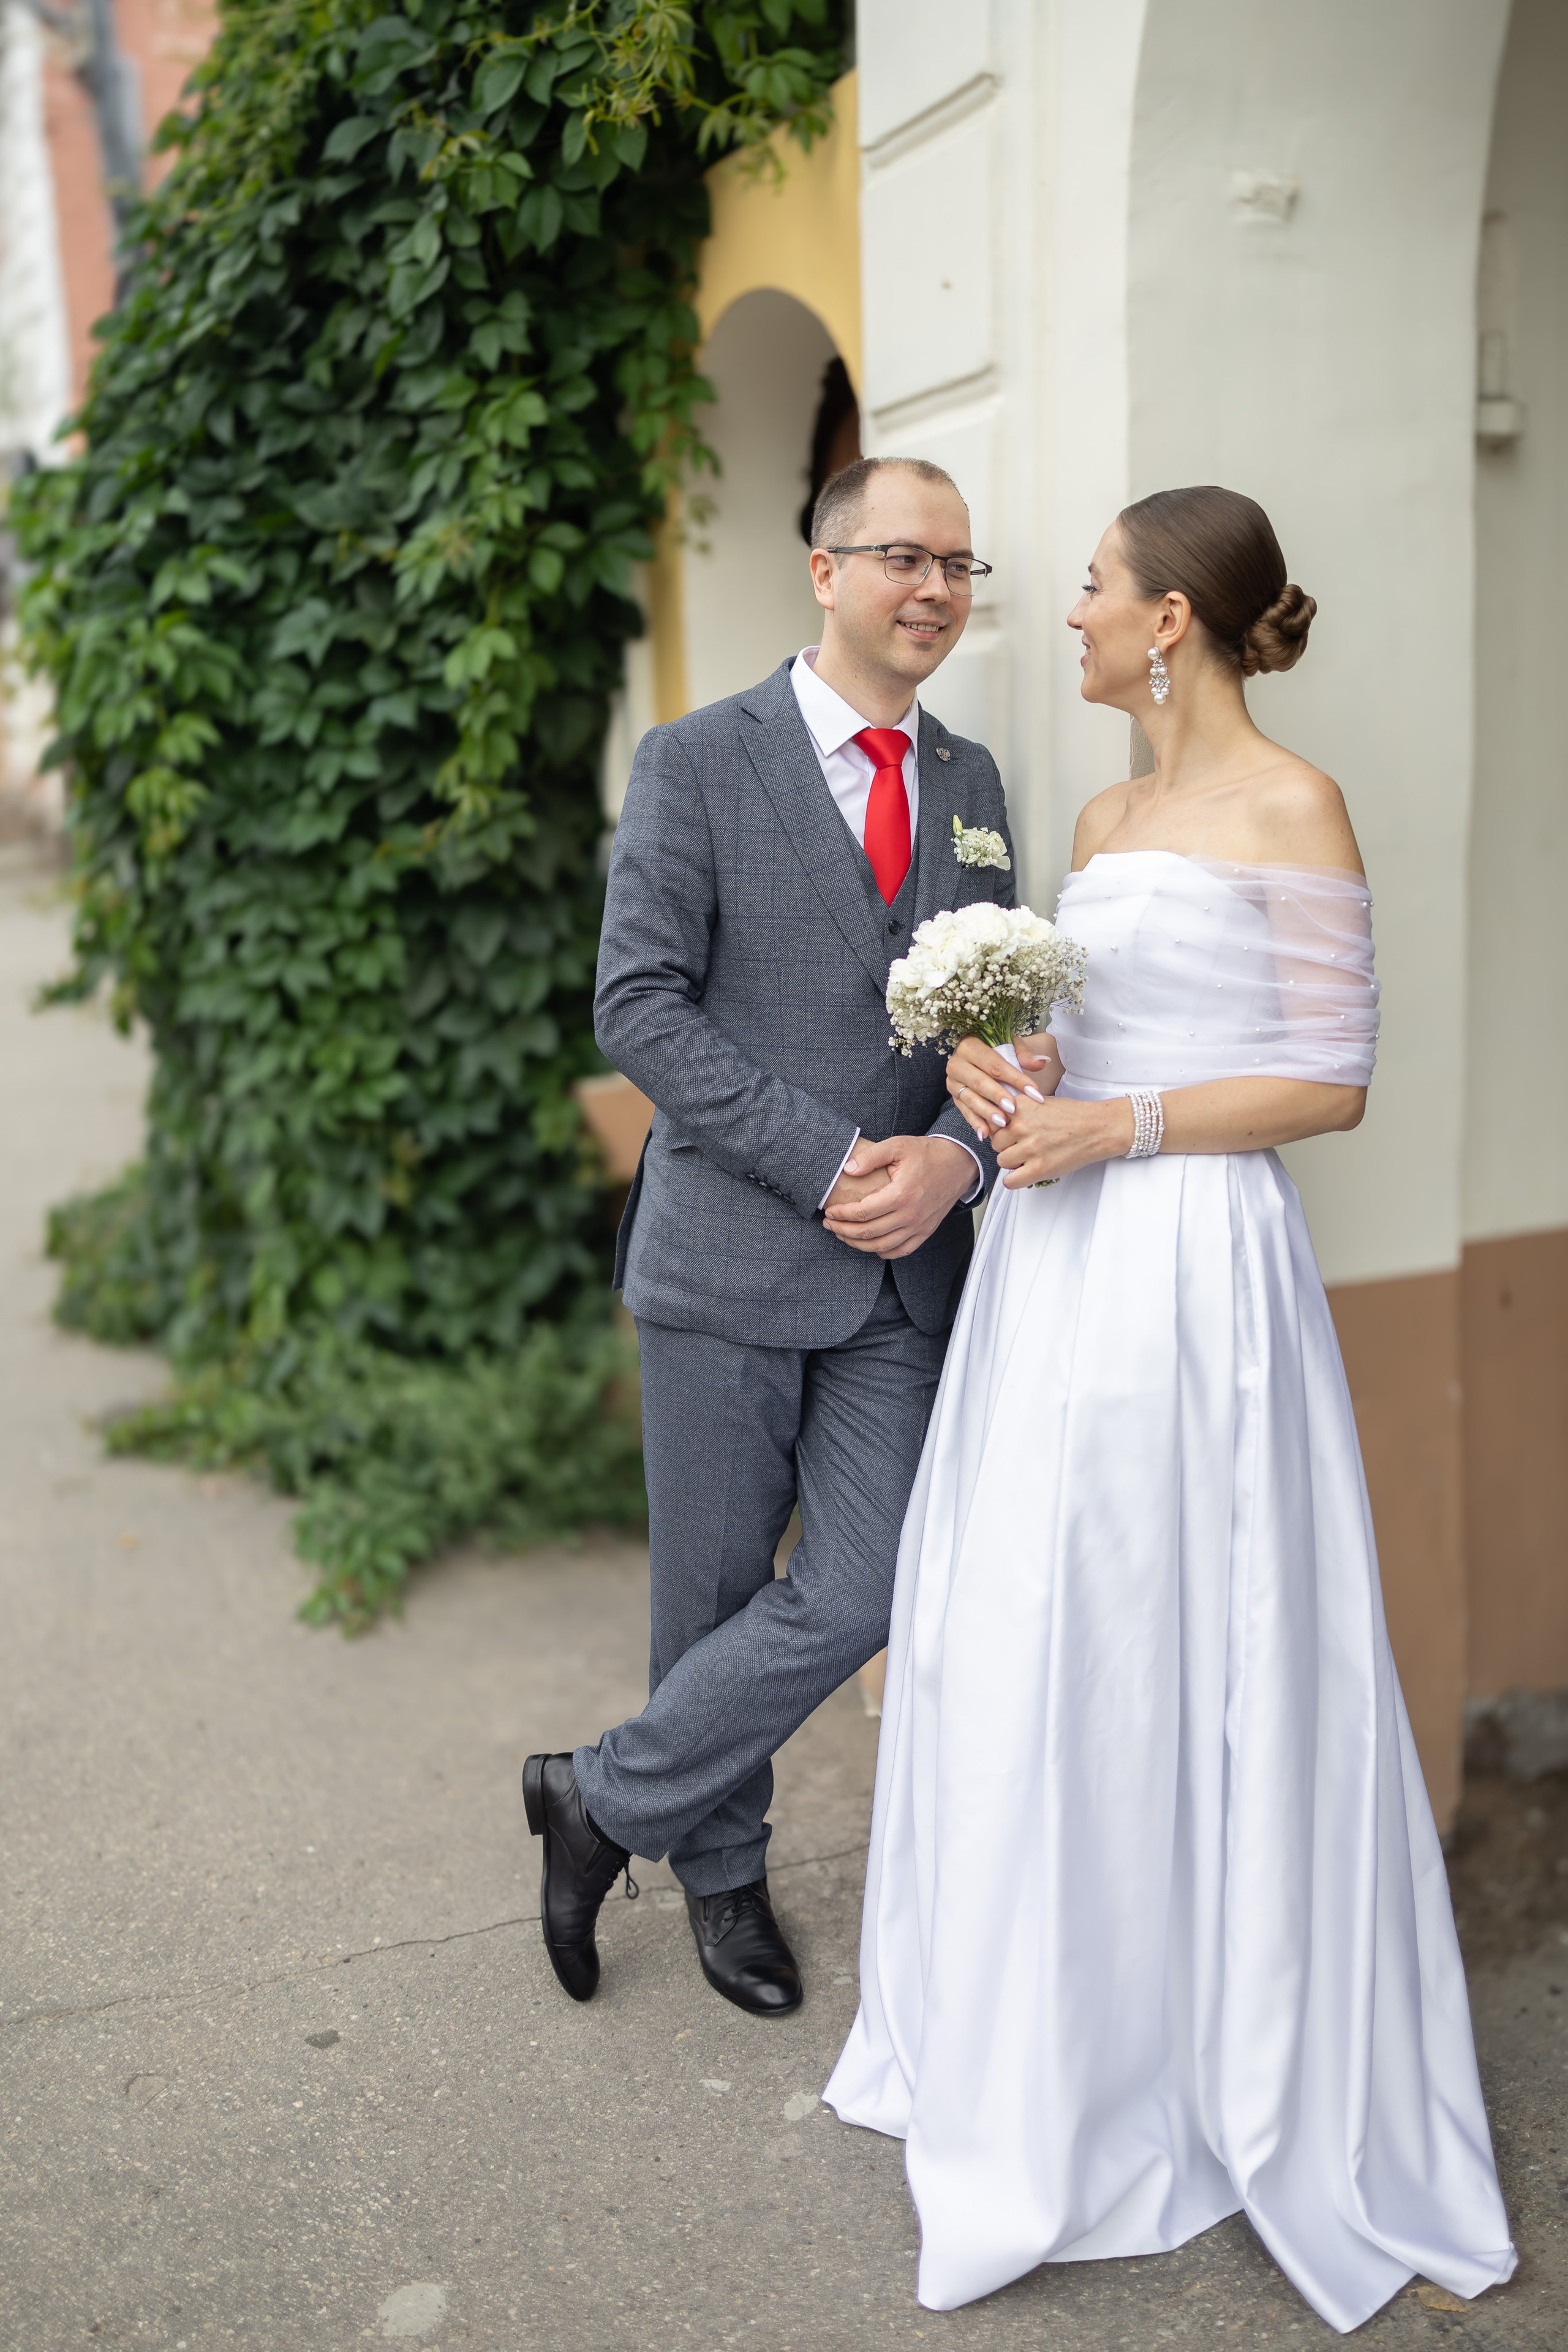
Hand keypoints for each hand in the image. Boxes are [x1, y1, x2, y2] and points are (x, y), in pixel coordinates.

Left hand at [822, 1134, 975, 1258]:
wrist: (958, 1163)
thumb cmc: (927, 1154)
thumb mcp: (898, 1146)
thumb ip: (871, 1156)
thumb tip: (848, 1169)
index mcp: (901, 1194)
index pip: (863, 1212)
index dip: (842, 1214)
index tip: (829, 1211)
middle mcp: (910, 1215)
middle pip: (868, 1232)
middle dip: (843, 1231)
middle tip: (829, 1225)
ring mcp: (919, 1226)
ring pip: (881, 1246)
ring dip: (858, 1244)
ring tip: (843, 1235)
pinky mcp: (926, 1231)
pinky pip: (901, 1251)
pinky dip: (882, 1252)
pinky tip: (869, 1244)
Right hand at [947, 1032, 1058, 1141]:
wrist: (972, 1056)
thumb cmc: (994, 1050)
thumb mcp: (1008, 1045)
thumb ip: (1024, 1054)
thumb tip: (1041, 1063)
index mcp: (970, 1046)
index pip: (995, 1064)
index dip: (1015, 1078)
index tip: (1033, 1091)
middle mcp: (957, 1064)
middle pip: (979, 1082)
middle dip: (997, 1096)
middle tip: (1014, 1109)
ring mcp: (953, 1082)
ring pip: (970, 1099)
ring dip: (987, 1112)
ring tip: (1003, 1123)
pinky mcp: (954, 1097)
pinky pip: (964, 1112)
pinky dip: (975, 1123)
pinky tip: (986, 1133)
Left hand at [992, 1093, 1133, 1187]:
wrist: (1097, 1128)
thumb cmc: (1073, 1116)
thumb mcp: (1040, 1102)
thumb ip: (1018, 1111)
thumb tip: (999, 1121)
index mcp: (1020, 1107)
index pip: (992, 1121)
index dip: (1001, 1128)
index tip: (1010, 1132)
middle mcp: (1021, 1126)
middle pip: (996, 1142)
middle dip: (1007, 1145)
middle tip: (1023, 1145)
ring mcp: (1030, 1148)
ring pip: (1002, 1161)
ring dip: (1013, 1162)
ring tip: (1029, 1157)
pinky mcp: (1039, 1168)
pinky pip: (1010, 1181)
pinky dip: (1015, 1180)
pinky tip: (1025, 1173)